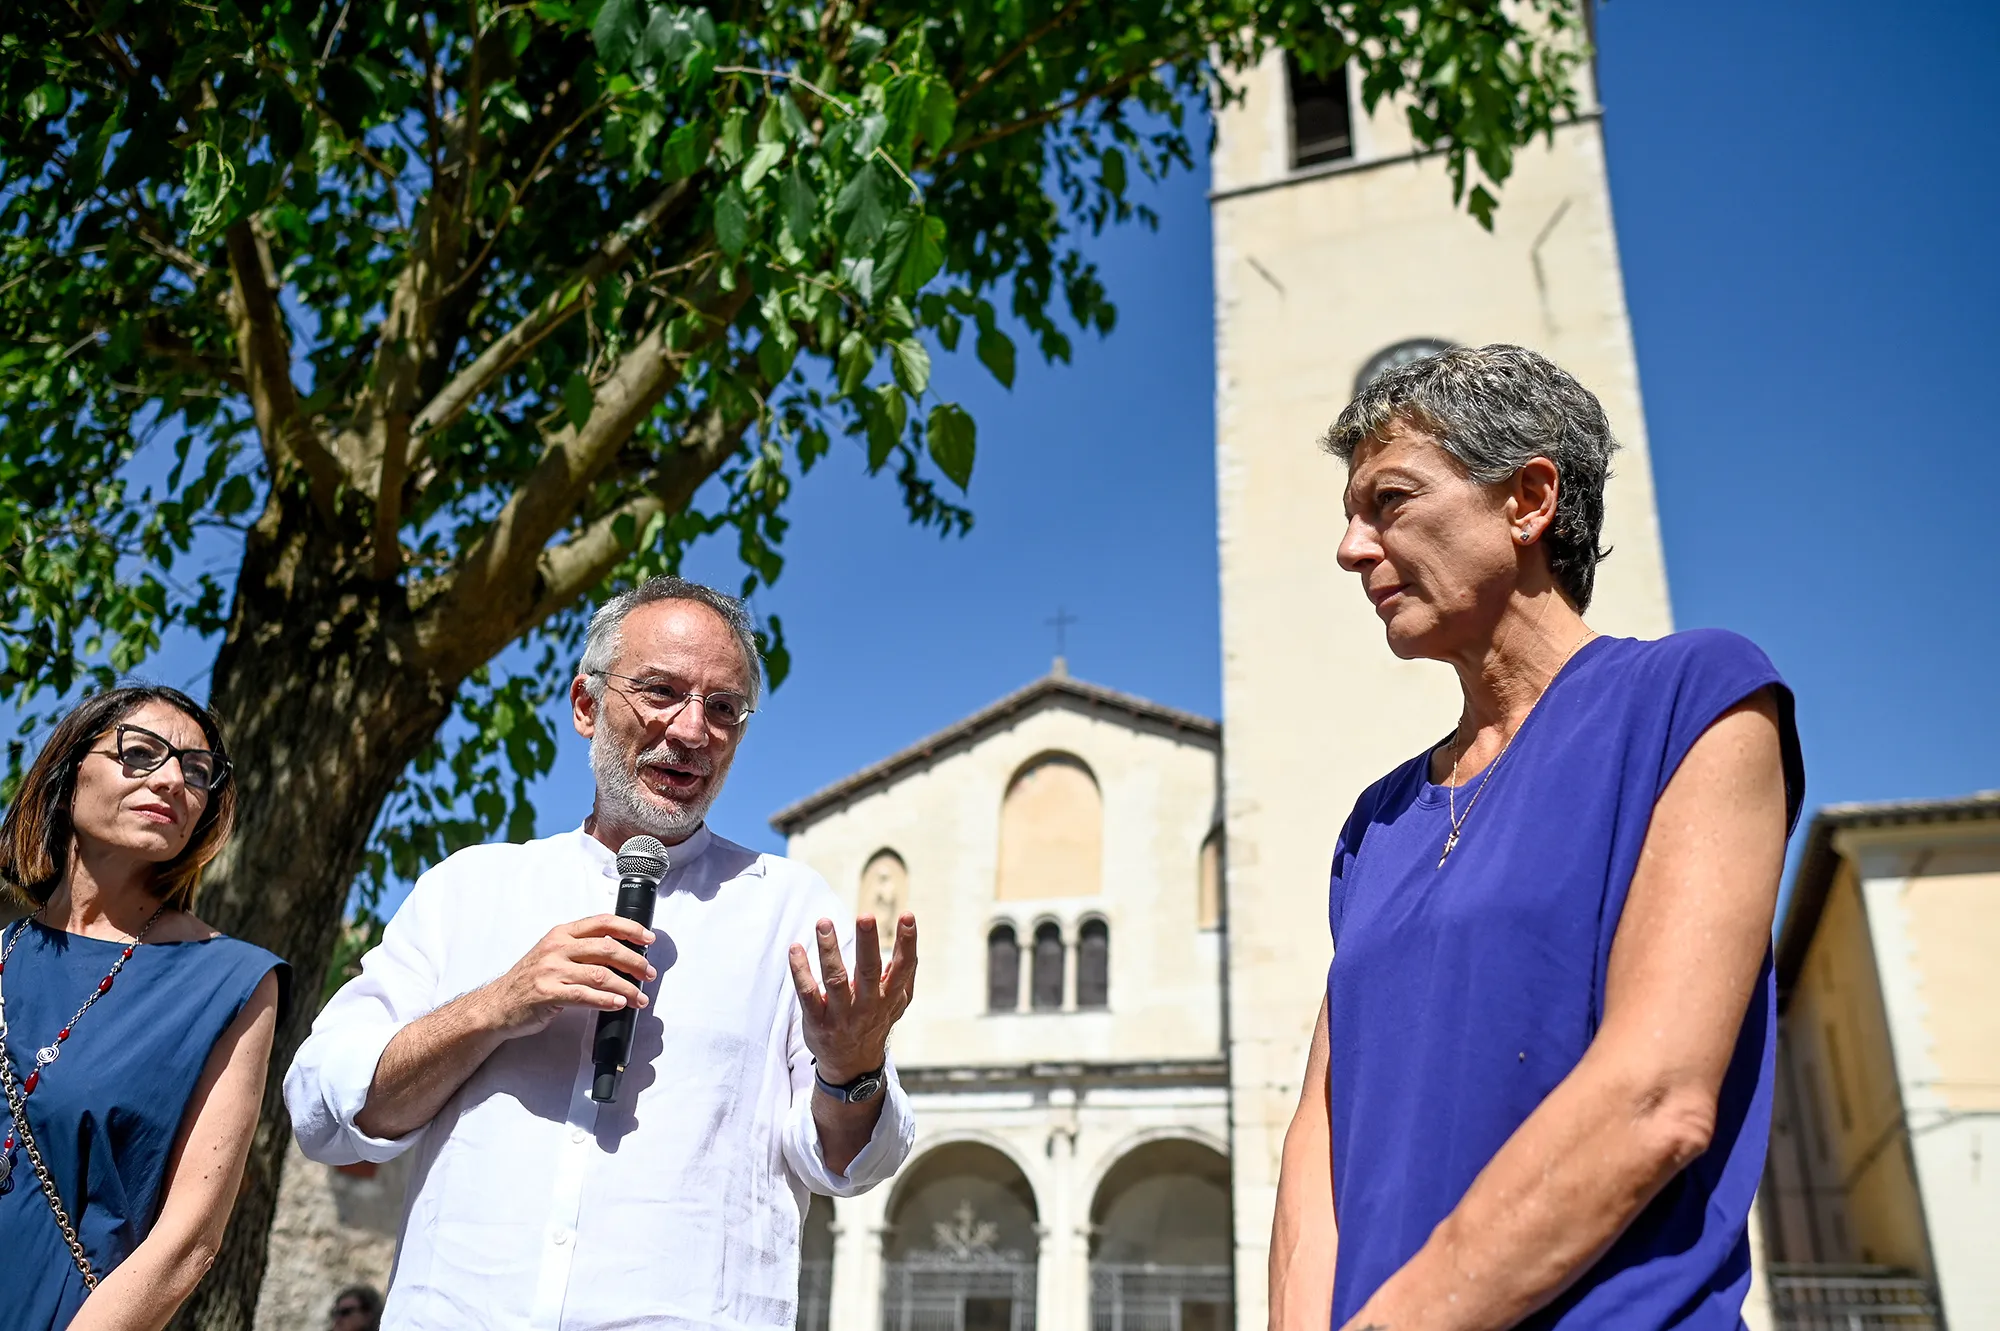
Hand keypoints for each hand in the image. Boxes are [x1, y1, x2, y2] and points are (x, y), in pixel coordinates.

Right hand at [478, 914, 657, 1037]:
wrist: (498, 1004)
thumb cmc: (531, 979)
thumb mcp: (554, 953)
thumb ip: (582, 949)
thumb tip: (622, 952)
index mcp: (562, 933)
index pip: (603, 922)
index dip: (630, 928)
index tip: (649, 938)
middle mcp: (557, 948)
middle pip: (607, 949)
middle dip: (635, 962)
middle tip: (649, 974)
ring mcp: (551, 970)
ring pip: (600, 975)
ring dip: (627, 987)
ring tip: (640, 998)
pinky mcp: (547, 993)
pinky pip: (585, 995)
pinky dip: (606, 1000)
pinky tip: (619, 1004)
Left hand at [789, 912, 916, 1083]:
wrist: (852, 1065)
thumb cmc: (875, 1022)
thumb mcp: (897, 1003)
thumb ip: (905, 975)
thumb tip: (911, 942)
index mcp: (890, 996)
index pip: (903, 967)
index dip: (907, 942)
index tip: (907, 915)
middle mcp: (868, 1005)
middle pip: (869, 971)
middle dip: (868, 943)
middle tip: (866, 916)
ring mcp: (842, 1015)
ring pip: (835, 980)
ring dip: (829, 950)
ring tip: (824, 924)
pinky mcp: (817, 1021)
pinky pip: (807, 994)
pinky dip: (800, 971)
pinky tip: (795, 949)